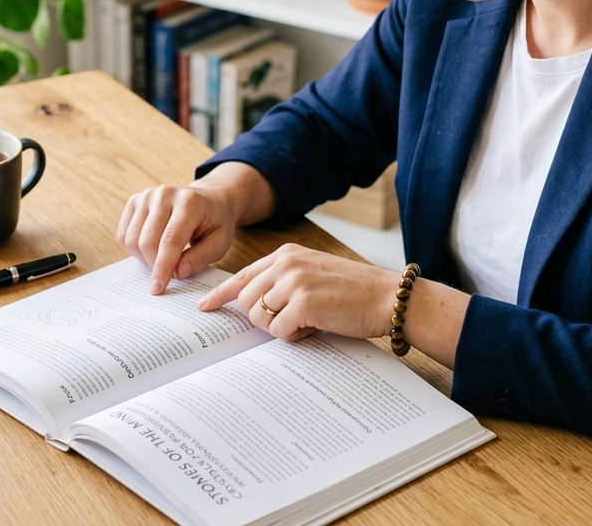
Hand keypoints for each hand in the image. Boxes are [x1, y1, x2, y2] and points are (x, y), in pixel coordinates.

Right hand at [117, 183, 238, 294]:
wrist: (210, 199)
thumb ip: (199, 258)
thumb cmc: (215, 222)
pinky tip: (150, 250)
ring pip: (132, 239)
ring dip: (143, 259)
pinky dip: (133, 250)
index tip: (157, 289)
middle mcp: (165, 195)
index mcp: (189, 202)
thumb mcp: (219, 243)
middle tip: (166, 275)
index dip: (162, 268)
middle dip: (154, 266)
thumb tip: (177, 273)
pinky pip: (123, 234)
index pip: (170, 241)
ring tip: (160, 260)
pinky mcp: (135, 200)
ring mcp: (147, 196)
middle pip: (147, 241)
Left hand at [197, 243, 399, 340]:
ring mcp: (294, 281)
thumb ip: (283, 283)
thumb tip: (252, 307)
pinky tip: (315, 328)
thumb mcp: (313, 275)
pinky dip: (294, 336)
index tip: (204, 306)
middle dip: (263, 319)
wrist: (388, 297)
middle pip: (246, 301)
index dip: (221, 294)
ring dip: (278, 328)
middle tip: (294, 321)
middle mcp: (286, 263)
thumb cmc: (354, 292)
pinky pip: (277, 331)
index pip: (242, 275)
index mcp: (287, 254)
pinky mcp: (303, 303)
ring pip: (258, 317)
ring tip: (307, 322)